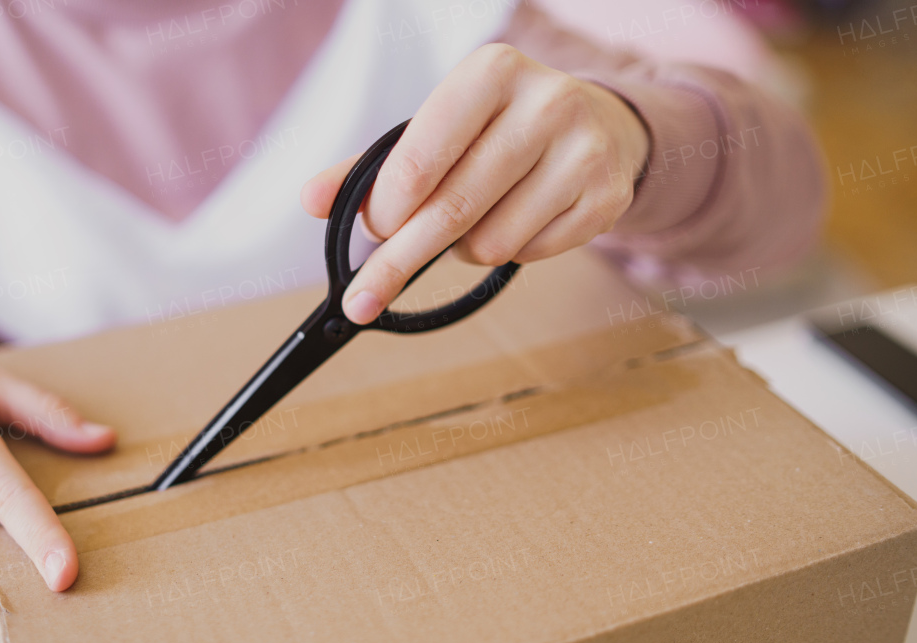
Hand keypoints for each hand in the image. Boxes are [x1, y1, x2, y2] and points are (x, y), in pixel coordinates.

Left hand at [301, 43, 649, 324]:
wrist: (600, 127)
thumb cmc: (497, 129)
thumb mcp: (435, 129)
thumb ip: (370, 166)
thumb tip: (310, 199)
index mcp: (491, 73)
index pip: (418, 162)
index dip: (385, 212)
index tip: (372, 234)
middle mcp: (546, 104)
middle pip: (451, 210)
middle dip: (399, 260)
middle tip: (364, 295)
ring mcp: (584, 152)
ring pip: (490, 242)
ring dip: (462, 250)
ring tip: (472, 220)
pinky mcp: (606, 198)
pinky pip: (528, 255)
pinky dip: (507, 251)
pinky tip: (516, 219)